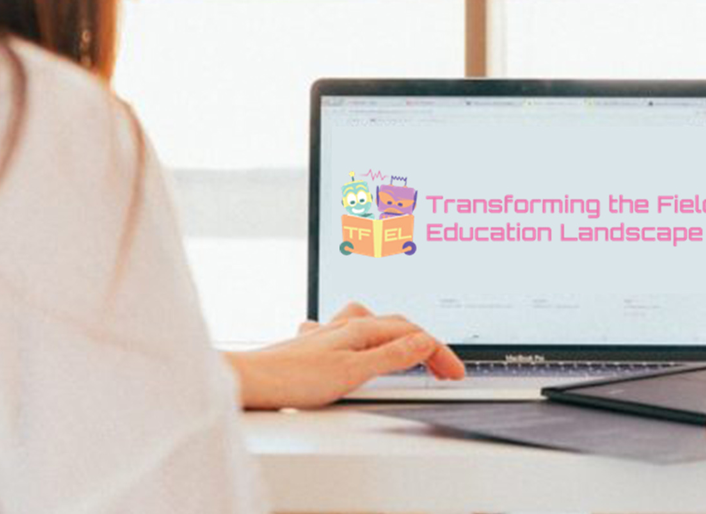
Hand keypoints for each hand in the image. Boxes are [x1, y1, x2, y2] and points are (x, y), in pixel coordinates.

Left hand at [223, 302, 466, 409]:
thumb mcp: (353, 371)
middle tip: (443, 368)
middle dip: (425, 343)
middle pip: (397, 325)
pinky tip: (358, 347)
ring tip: (411, 349)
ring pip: (373, 324)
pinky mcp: (314, 346)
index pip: (413, 334)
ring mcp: (329, 333)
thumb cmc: (292, 377)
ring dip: (397, 335)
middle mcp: (344, 324)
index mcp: (360, 327)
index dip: (439, 353)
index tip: (455, 372)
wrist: (250, 380)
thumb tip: (425, 341)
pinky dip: (367, 339)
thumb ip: (391, 356)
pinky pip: (349, 333)